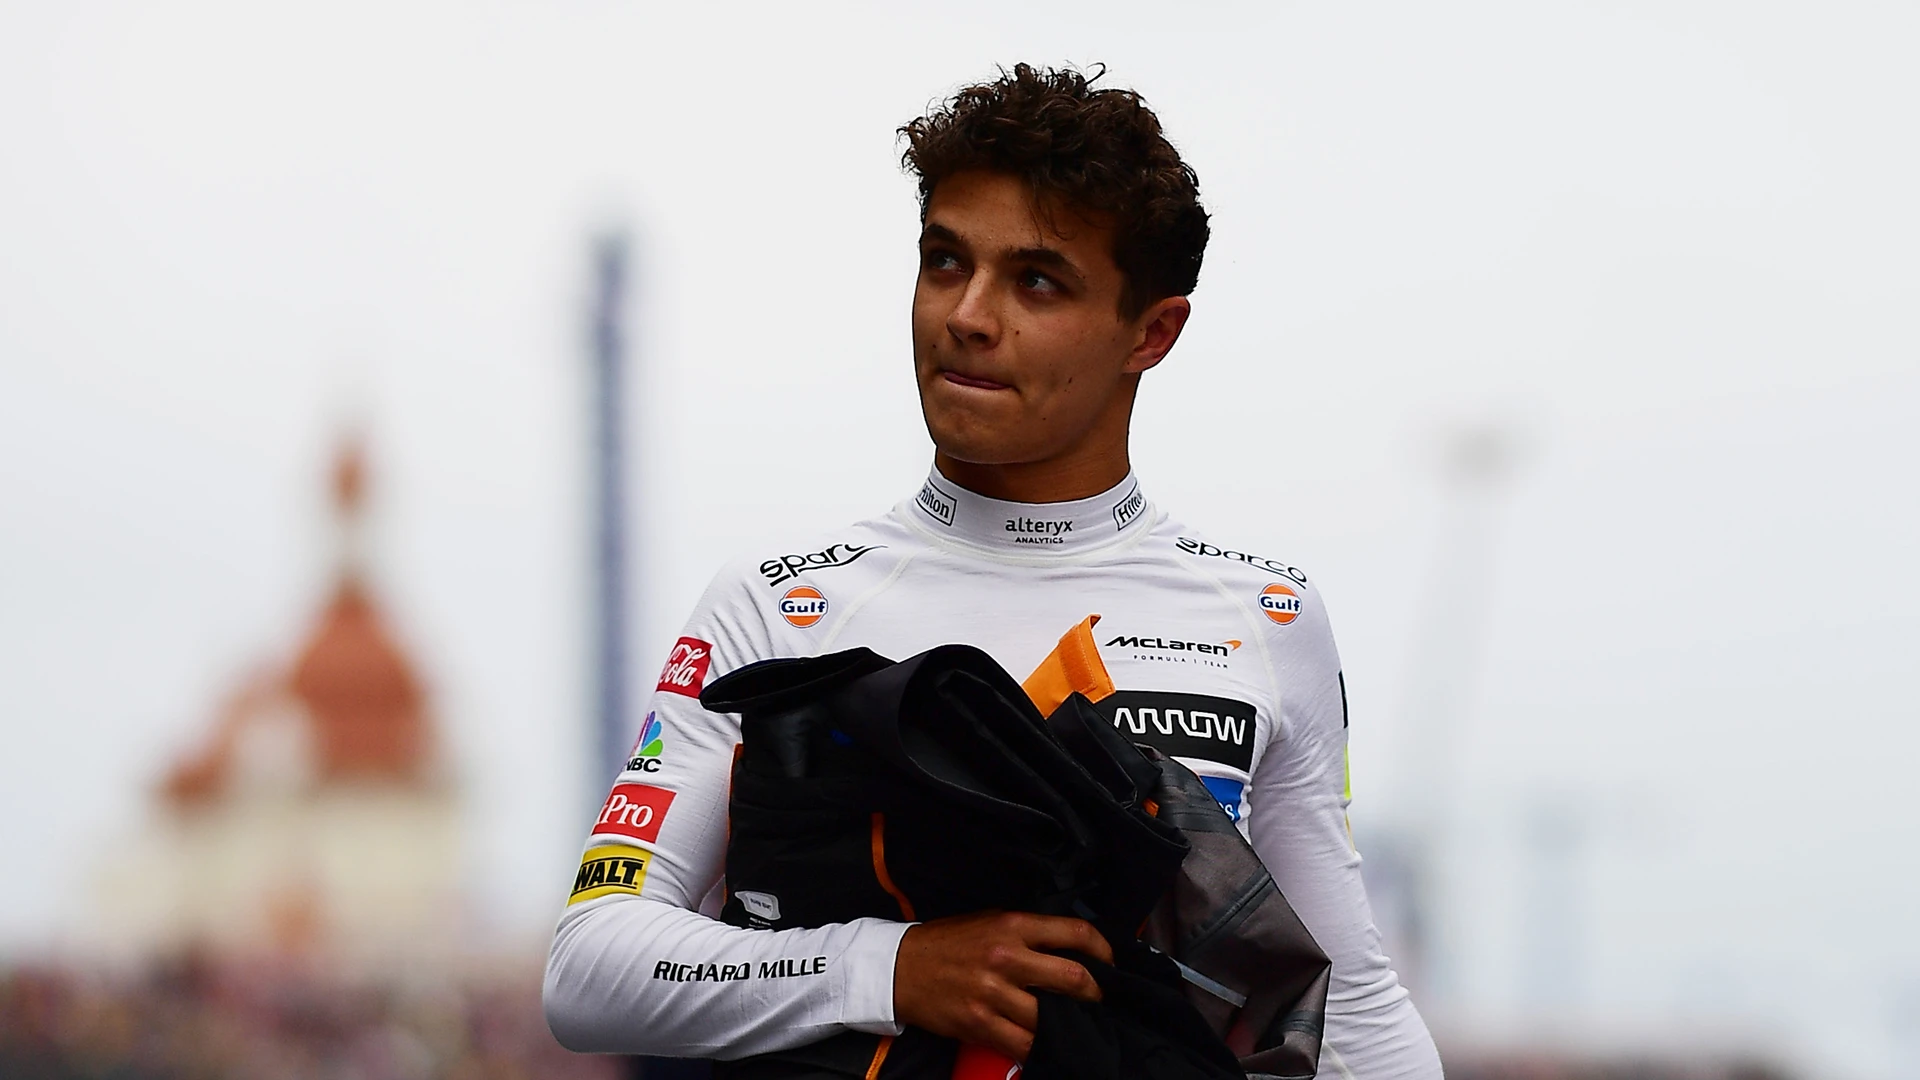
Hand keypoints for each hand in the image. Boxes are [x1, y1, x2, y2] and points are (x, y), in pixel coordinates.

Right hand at [892, 911, 1112, 1062]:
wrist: (900, 967)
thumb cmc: (948, 943)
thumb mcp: (989, 921)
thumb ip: (1027, 933)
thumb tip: (1068, 949)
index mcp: (1011, 926)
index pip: (1075, 933)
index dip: (1103, 950)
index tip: (1110, 963)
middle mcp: (1005, 958)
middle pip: (1073, 979)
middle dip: (1095, 993)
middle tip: (1099, 999)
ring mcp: (992, 993)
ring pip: (1050, 1017)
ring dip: (1068, 1024)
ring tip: (1072, 1024)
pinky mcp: (979, 1023)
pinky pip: (1023, 1044)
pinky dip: (1038, 1047)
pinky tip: (1044, 1044)